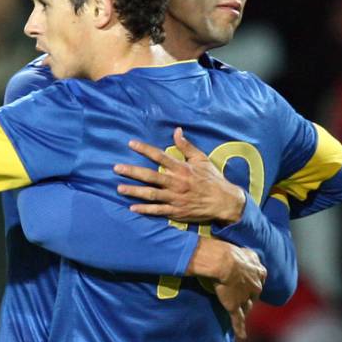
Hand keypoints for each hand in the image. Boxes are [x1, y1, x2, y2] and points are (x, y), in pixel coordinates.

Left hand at [114, 127, 245, 224]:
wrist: (224, 202)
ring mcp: (175, 198)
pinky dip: (145, 210)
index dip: (144, 149)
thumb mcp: (201, 159)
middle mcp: (176, 182)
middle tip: (116, 168)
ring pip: (151, 194)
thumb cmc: (212, 179)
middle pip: (150, 175)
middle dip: (132, 171)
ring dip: (134, 191)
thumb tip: (176, 130)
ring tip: (119, 188)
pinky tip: (132, 207)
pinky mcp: (176, 211)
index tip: (130, 143)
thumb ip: (186, 146)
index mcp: (182, 168)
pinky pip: (158, 210)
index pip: (160, 156)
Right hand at [214, 246, 264, 338]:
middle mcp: (256, 286)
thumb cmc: (229, 251)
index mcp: (259, 271)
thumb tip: (247, 255)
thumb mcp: (243, 250)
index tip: (246, 284)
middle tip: (241, 297)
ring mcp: (245, 297)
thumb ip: (247, 255)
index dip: (251, 283)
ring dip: (244, 309)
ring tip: (240, 313)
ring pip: (247, 306)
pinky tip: (242, 335)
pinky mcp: (234, 306)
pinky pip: (238, 319)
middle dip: (249, 297)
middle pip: (254, 295)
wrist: (223, 262)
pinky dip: (239, 328)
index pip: (258, 280)